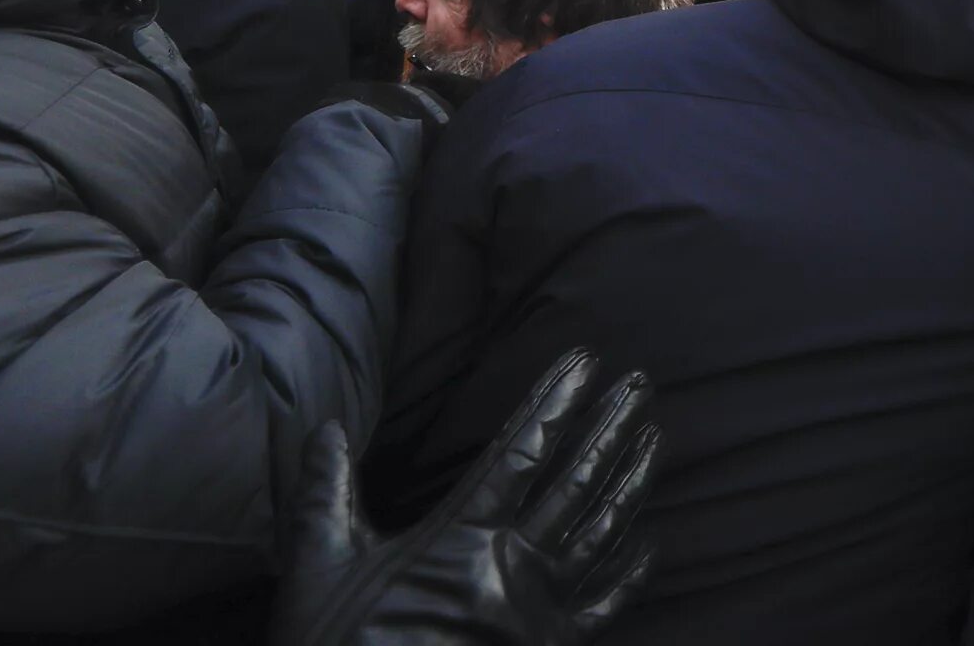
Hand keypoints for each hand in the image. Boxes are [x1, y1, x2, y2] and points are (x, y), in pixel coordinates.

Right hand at [271, 349, 658, 645]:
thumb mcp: (318, 569)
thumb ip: (326, 493)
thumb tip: (327, 428)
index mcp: (459, 540)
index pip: (521, 451)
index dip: (556, 401)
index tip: (586, 360)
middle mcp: (511, 569)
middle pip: (577, 482)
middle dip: (610, 427)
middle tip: (641, 384)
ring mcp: (539, 614)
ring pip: (602, 533)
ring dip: (632, 482)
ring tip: (656, 439)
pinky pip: (605, 607)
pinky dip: (632, 573)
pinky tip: (652, 542)